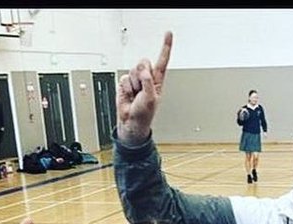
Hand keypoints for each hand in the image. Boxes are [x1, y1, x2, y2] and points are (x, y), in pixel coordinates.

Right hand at [116, 30, 171, 144]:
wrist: (131, 121)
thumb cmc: (144, 114)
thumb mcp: (151, 98)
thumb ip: (148, 82)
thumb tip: (144, 71)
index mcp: (158, 81)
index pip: (162, 60)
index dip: (165, 46)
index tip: (168, 34)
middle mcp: (147, 78)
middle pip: (143, 62)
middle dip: (141, 73)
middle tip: (141, 88)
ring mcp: (136, 80)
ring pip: (133, 70)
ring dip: (133, 84)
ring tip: (135, 95)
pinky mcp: (125, 83)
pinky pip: (124, 77)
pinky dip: (126, 87)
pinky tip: (129, 95)